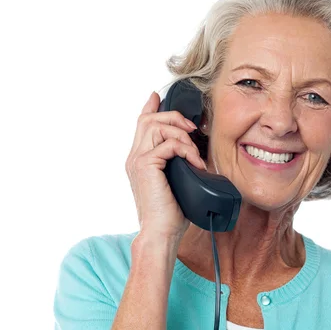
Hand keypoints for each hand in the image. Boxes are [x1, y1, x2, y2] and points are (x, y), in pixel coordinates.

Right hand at [125, 91, 206, 240]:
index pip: (141, 124)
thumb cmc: (171, 213)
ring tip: (195, 152)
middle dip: (174, 117)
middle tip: (192, 129)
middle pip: (148, 119)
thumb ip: (177, 163)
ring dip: (181, 134)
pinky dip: (186, 150)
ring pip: (156, 126)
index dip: (149, 107)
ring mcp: (138, 160)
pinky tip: (196, 163)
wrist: (161, 233)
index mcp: (140, 160)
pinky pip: (169, 144)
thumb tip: (194, 152)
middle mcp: (134, 157)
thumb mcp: (176, 181)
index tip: (158, 96)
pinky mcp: (146, 165)